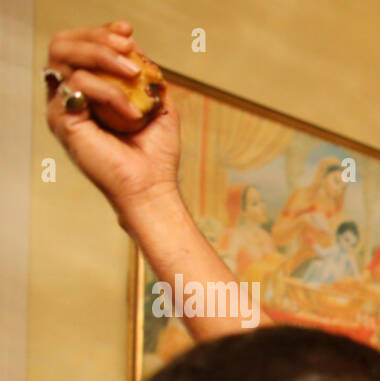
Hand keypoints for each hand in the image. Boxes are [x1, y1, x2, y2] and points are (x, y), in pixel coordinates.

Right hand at [44, 22, 180, 216]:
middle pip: (64, 44)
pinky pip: (79, 85)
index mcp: (85, 89)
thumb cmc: (155, 154)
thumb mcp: (156, 104)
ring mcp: (61, 107)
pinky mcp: (61, 120)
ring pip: (66, 57)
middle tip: (128, 45)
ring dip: (104, 56)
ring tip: (134, 72)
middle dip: (97, 37)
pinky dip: (110, 92)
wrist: (152, 187)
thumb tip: (133, 44)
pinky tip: (132, 111)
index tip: (127, 32)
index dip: (100, 32)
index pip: (79, 45)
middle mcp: (67, 95)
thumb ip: (145, 74)